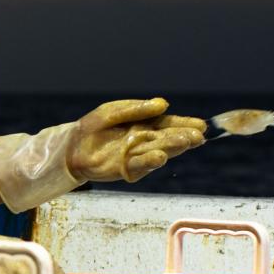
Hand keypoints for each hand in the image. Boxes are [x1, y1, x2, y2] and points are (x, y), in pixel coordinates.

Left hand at [67, 98, 206, 182]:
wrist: (71, 146)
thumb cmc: (93, 127)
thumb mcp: (112, 112)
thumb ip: (136, 109)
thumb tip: (163, 104)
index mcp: (145, 125)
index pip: (169, 124)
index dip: (185, 124)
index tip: (201, 125)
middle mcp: (145, 142)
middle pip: (167, 139)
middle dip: (183, 137)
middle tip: (198, 136)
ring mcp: (136, 156)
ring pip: (157, 151)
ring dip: (171, 147)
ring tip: (185, 142)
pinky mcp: (125, 169)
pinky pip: (139, 165)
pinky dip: (149, 161)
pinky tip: (161, 156)